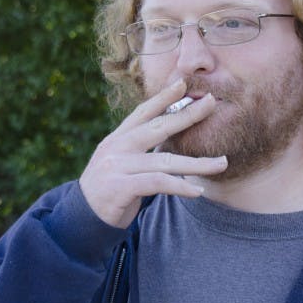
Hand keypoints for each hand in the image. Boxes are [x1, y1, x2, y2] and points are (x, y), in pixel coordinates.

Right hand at [79, 80, 227, 227]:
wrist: (81, 218)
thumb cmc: (107, 190)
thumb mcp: (119, 162)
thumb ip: (138, 149)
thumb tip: (167, 136)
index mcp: (117, 139)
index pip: (143, 112)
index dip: (164, 97)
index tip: (184, 84)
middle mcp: (116, 147)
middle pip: (158, 127)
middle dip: (187, 114)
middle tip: (212, 103)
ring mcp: (117, 166)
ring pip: (164, 160)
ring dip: (197, 163)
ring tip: (221, 163)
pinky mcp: (120, 187)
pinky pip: (157, 183)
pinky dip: (180, 186)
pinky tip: (197, 191)